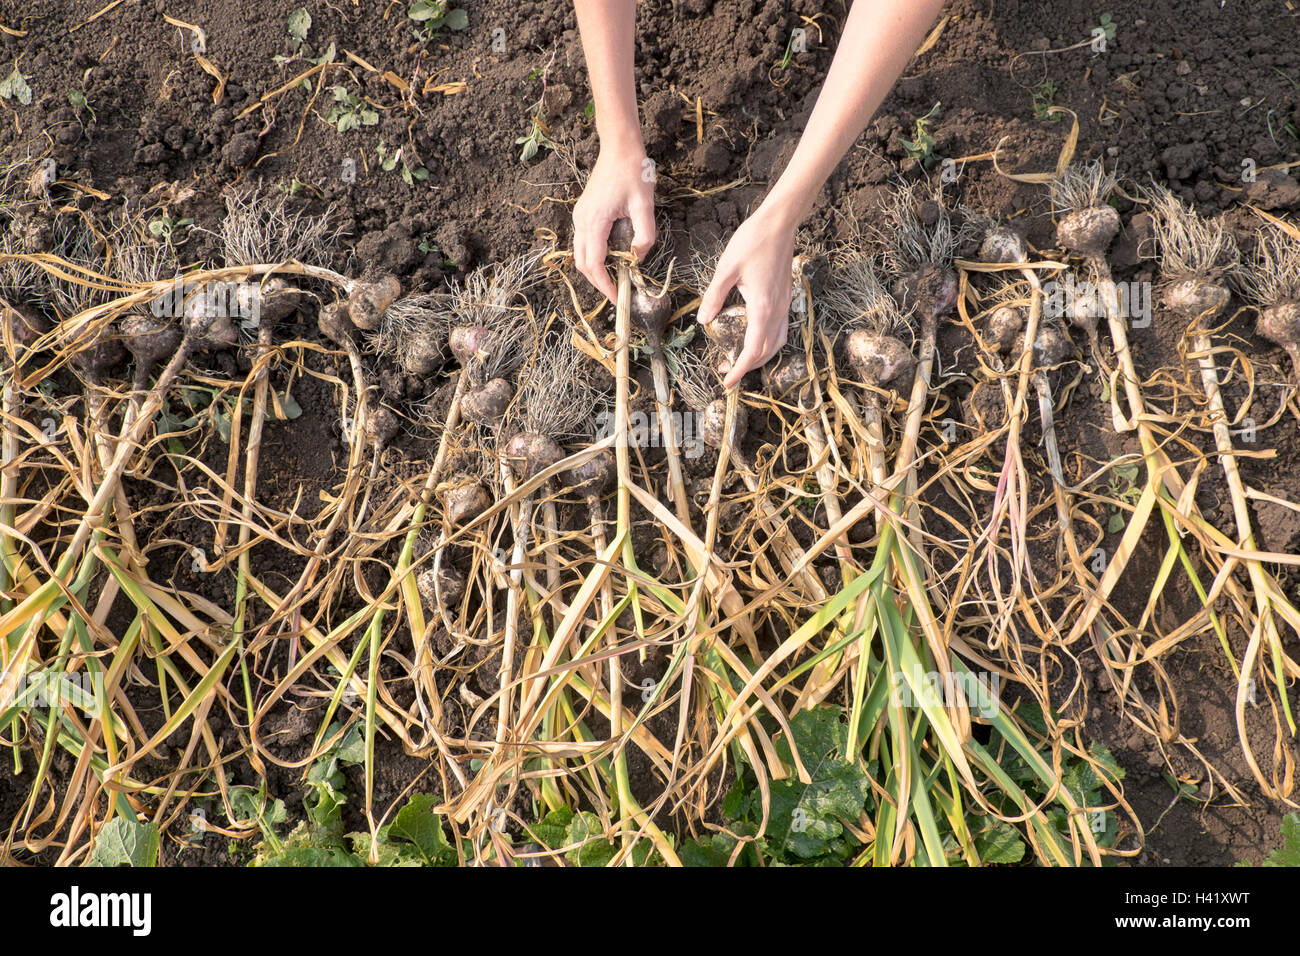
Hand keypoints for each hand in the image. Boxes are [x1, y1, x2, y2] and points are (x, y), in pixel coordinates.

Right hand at [573, 145, 656, 302]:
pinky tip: (612, 258)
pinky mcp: (584, 213)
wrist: (619, 147)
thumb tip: (638, 258)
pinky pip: (583, 242)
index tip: (617, 299)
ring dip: (595, 270)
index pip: (594, 264)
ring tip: (616, 279)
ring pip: (580, 254)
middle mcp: (582, 221)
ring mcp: (580, 216)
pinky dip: (594, 256)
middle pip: (582, 264)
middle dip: (598, 282)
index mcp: (594, 221)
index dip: (604, 285)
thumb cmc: (632, 171)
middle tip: (618, 293)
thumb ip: (645, 234)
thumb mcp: (645, 204)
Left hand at [697, 204, 795, 388]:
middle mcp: (777, 311)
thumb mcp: (726, 269)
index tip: (726, 382)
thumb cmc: (753, 241)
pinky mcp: (785, 298)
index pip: (752, 351)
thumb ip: (713, 297)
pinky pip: (780, 329)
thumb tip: (702, 321)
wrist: (780, 223)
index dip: (739, 370)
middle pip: (767, 352)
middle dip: (748, 367)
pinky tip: (755, 339)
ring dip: (760, 356)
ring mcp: (785, 305)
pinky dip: (769, 342)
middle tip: (726, 373)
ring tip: (740, 361)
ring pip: (777, 343)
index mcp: (763, 307)